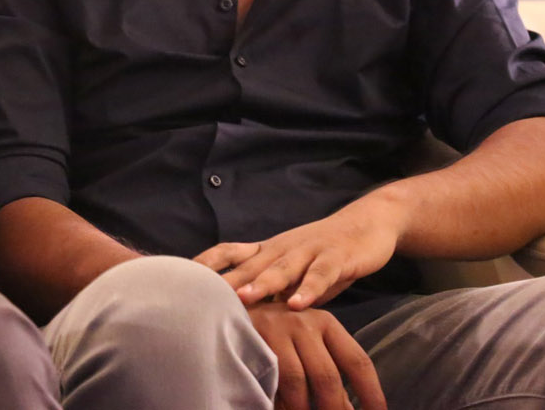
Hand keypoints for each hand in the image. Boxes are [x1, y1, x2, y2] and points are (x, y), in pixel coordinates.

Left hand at [195, 197, 403, 309]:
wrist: (367, 224)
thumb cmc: (322, 255)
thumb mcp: (290, 273)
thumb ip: (268, 293)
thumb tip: (237, 318)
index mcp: (266, 251)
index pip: (226, 253)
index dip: (203, 265)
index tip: (177, 279)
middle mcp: (281, 249)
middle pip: (247, 265)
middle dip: (224, 281)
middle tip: (199, 296)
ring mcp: (308, 251)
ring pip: (281, 268)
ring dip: (261, 284)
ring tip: (243, 298)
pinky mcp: (336, 258)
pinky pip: (321, 274)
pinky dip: (309, 289)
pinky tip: (299, 305)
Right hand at [247, 303, 384, 409]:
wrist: (226, 304)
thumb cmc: (274, 330)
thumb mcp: (306, 340)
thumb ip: (328, 367)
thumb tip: (350, 407)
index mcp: (326, 323)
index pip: (358, 361)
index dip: (371, 393)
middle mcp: (305, 322)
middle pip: (328, 376)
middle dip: (334, 408)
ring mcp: (277, 328)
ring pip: (298, 382)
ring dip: (304, 409)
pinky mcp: (253, 338)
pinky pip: (271, 379)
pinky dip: (280, 401)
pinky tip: (284, 408)